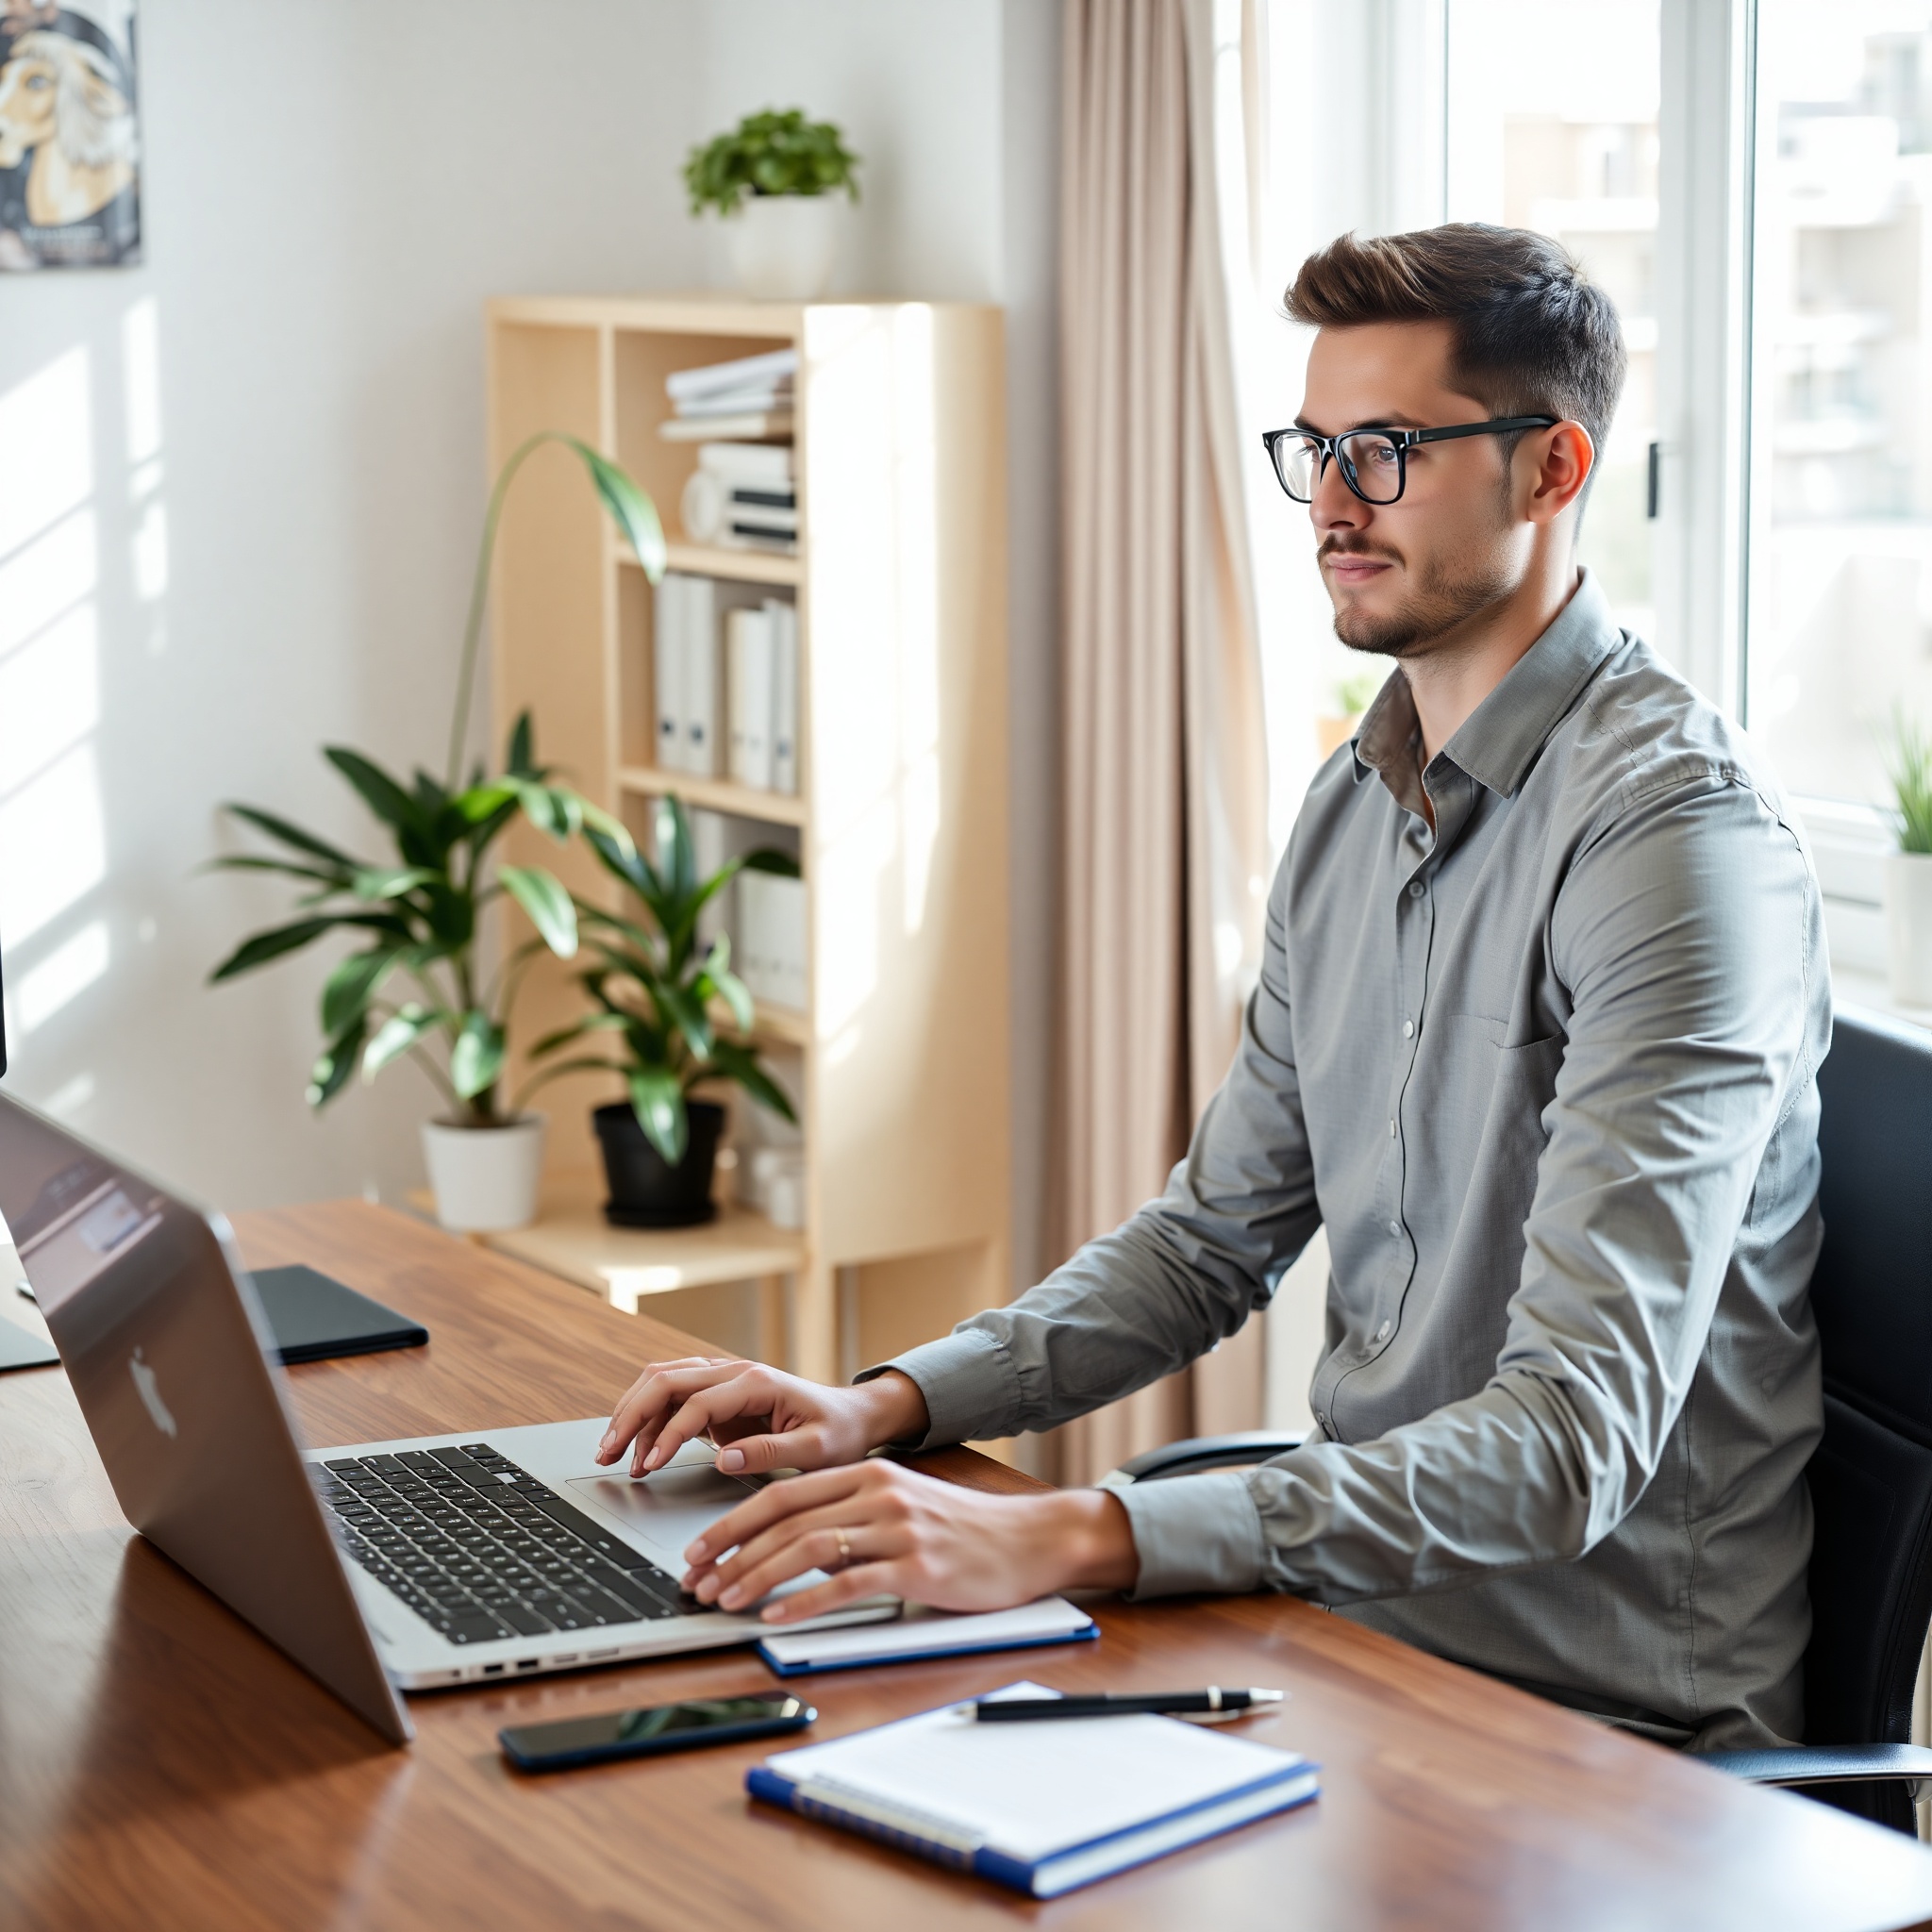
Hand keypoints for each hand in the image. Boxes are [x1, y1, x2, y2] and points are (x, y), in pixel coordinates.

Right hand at [595, 1357, 929, 1477]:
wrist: (853, 1417)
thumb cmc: (840, 1434)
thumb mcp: (818, 1450)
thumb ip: (772, 1453)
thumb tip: (723, 1458)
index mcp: (758, 1382)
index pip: (697, 1402)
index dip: (668, 1435)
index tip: (650, 1467)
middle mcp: (735, 1372)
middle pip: (666, 1380)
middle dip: (631, 1416)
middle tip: (608, 1454)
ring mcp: (724, 1380)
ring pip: (662, 1382)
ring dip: (632, 1413)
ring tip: (611, 1453)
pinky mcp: (719, 1396)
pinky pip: (672, 1399)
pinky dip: (649, 1421)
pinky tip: (640, 1453)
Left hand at [680, 1459, 1139, 1623]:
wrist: (1030, 1540)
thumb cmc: (963, 1531)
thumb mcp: (901, 1507)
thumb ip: (851, 1519)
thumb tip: (791, 1550)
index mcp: (868, 1475)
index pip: (782, 1494)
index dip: (733, 1522)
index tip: (700, 1550)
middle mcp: (877, 1493)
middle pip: (785, 1518)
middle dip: (731, 1551)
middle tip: (698, 1581)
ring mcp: (897, 1528)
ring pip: (808, 1548)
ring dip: (757, 1577)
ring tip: (726, 1600)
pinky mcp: (917, 1566)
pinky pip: (848, 1583)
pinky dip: (805, 1601)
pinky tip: (778, 1617)